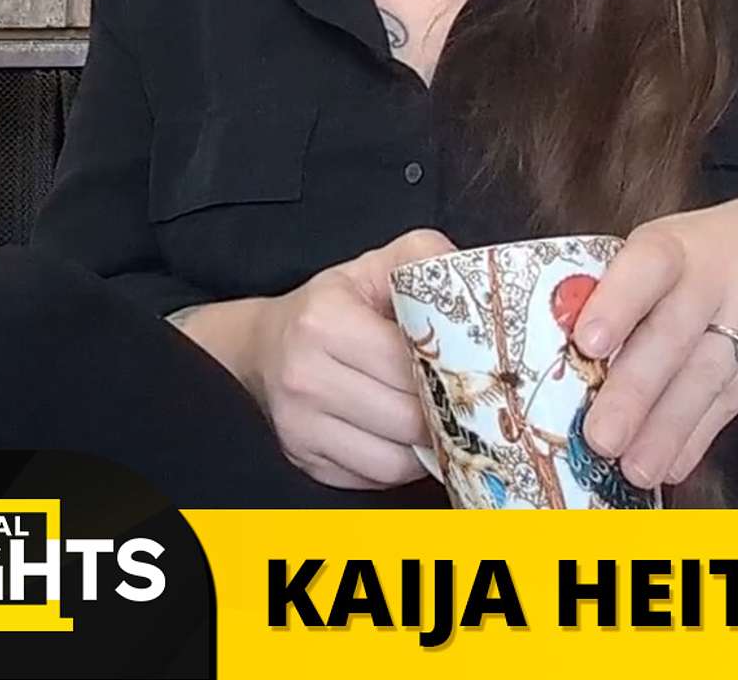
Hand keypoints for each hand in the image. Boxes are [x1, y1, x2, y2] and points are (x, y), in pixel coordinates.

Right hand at [245, 227, 456, 489]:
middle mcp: (306, 376)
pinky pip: (373, 479)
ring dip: (425, 448)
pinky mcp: (304, 461)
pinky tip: (405, 439)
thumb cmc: (328, 307)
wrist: (262, 347)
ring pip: (394, 460)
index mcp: (325, 321)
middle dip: (444, 414)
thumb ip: (423, 259)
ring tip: (438, 423)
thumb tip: (475, 281)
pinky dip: (399, 465)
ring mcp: (301, 426)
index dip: (450, 370)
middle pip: (407, 418)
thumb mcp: (371, 267)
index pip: (410, 364)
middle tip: (466, 402)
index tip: (473, 371)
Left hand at [571, 192, 737, 488]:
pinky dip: (700, 436)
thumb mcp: (666, 246)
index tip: (588, 341)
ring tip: (635, 467)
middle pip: (674, 334)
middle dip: (637, 388)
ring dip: (668, 426)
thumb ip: (618, 288)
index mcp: (671, 247)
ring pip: (705, 376)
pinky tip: (673, 464)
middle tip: (602, 436)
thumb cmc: (707, 251)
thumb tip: (556, 341)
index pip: (646, 267)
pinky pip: (731, 402)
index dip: (618, 302)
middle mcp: (710, 282)